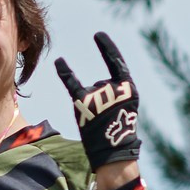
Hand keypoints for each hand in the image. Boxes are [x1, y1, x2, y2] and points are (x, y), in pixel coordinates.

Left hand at [54, 32, 143, 173]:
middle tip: (105, 120)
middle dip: (100, 101)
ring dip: (90, 106)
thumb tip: (91, 85)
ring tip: (98, 123)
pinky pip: (72, 84)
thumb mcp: (122, 109)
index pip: (116, 63)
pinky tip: (59, 61)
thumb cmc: (118, 134)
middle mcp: (114, 88)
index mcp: (129, 88)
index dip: (107, 48)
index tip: (98, 35)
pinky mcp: (84, 102)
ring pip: (89, 92)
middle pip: (100, 85)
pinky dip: (65, 73)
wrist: (113, 153)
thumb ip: (111, 93)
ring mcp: (99, 95)